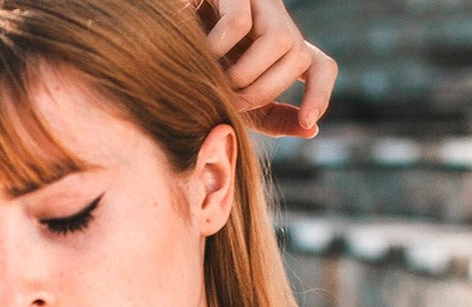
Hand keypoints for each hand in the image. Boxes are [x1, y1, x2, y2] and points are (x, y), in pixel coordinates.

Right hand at [196, 0, 336, 136]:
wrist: (152, 34)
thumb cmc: (192, 69)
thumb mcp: (234, 99)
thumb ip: (270, 116)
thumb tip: (311, 129)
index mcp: (278, 49)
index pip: (319, 66)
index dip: (319, 93)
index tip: (309, 123)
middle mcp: (274, 19)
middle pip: (298, 57)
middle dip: (264, 90)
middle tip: (228, 100)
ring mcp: (257, 0)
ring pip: (280, 39)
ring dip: (244, 74)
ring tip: (213, 80)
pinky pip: (239, 24)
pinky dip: (217, 49)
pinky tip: (198, 50)